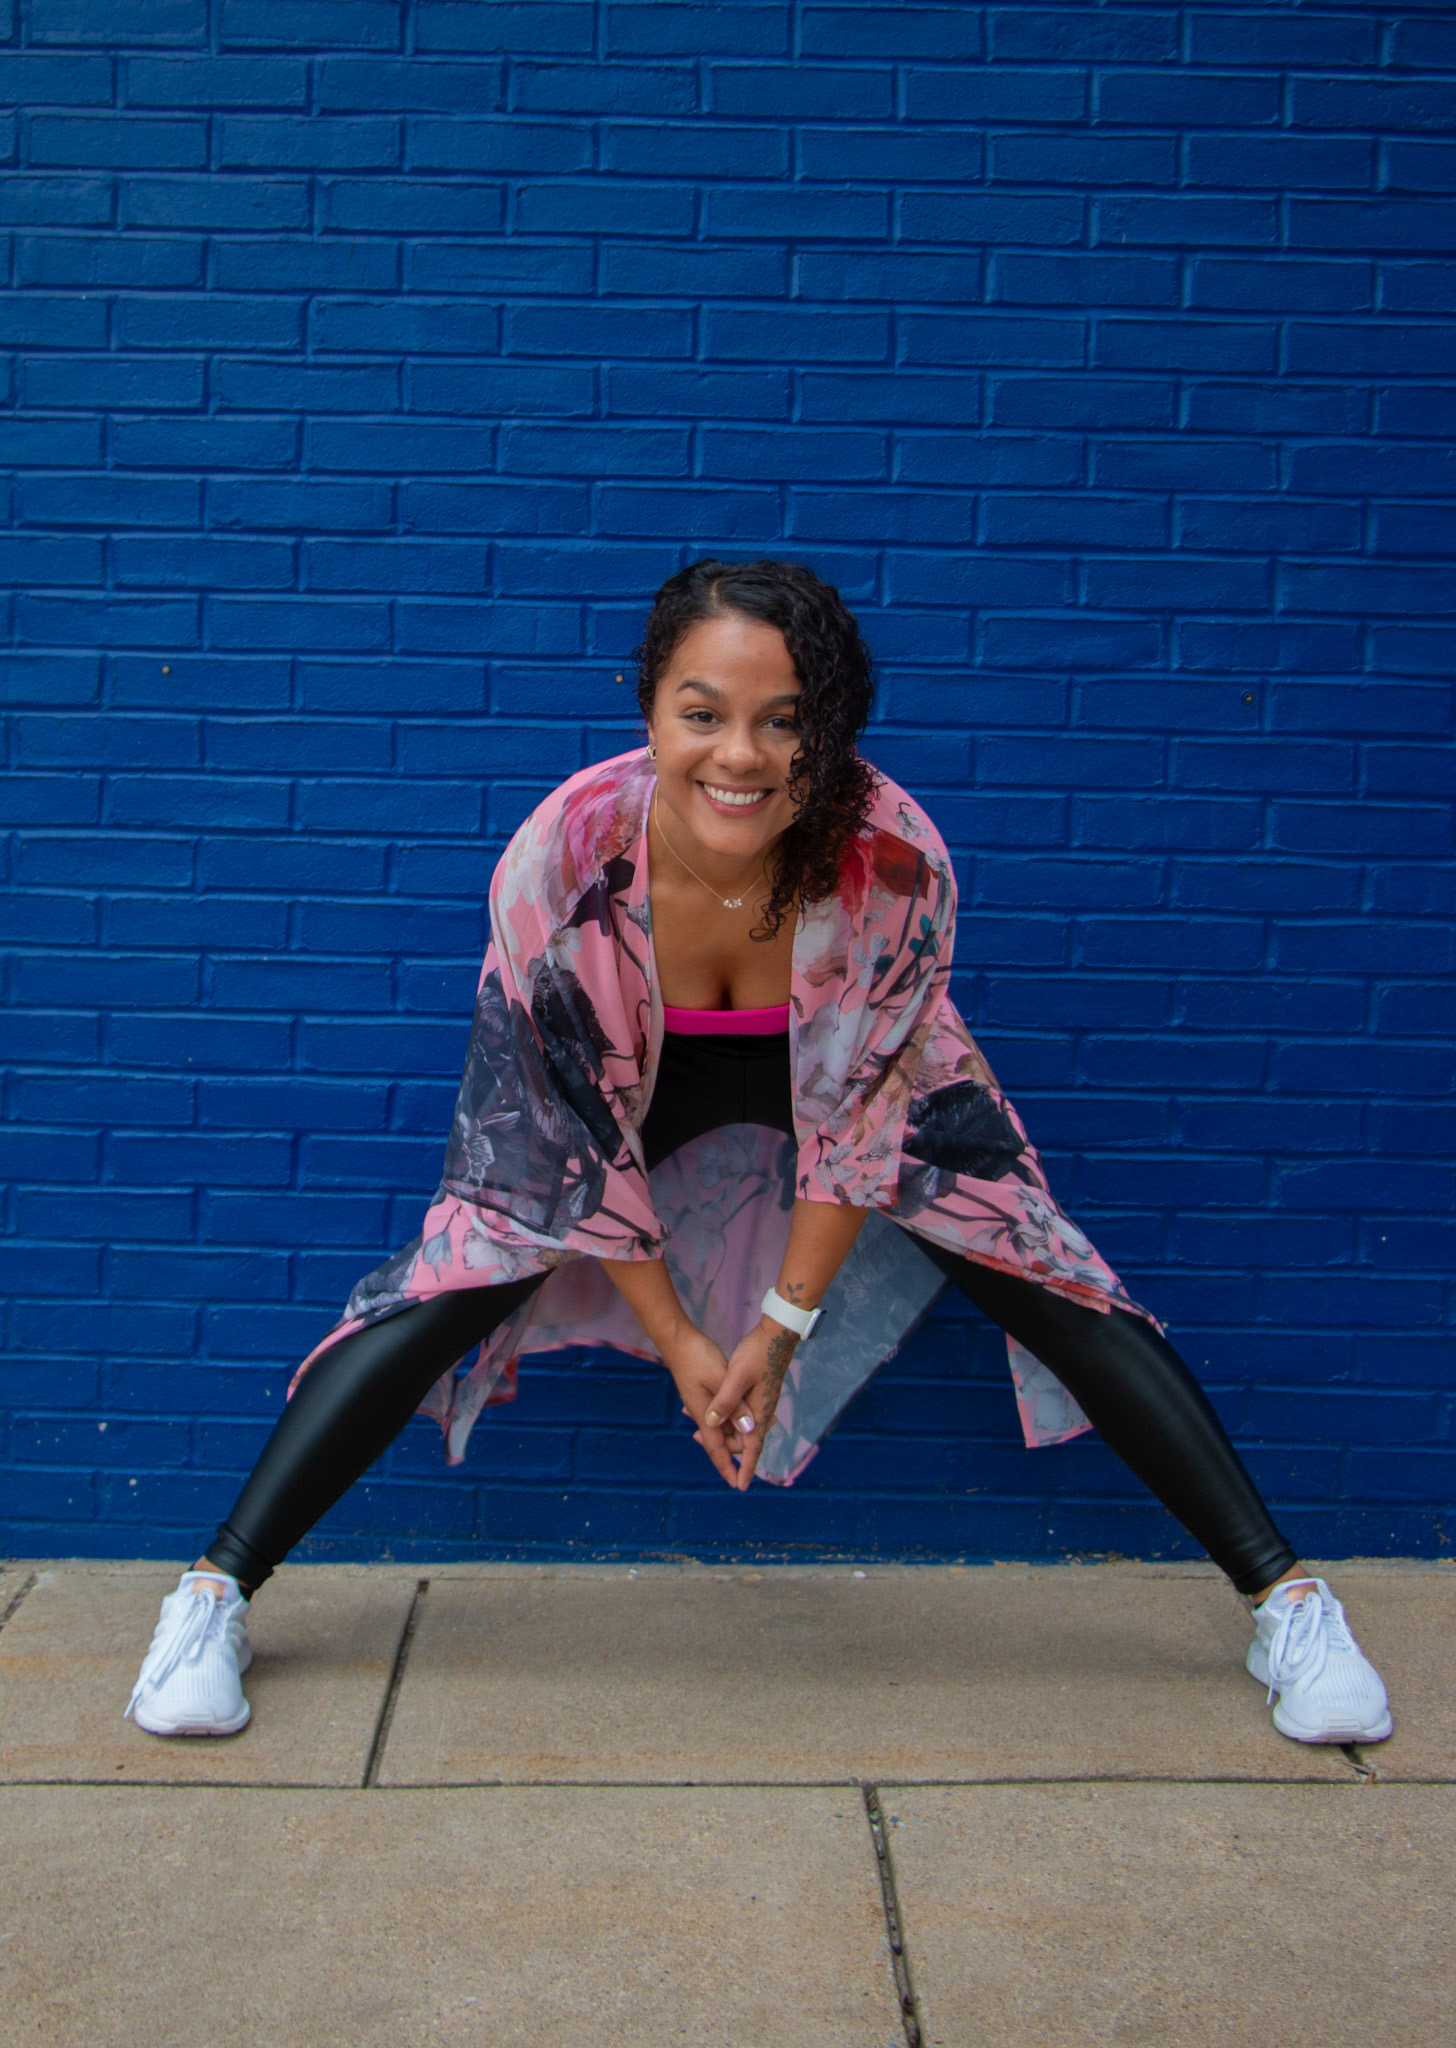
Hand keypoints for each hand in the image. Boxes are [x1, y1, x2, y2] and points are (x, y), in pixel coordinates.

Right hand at [660, 1323, 756, 1488]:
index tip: (738, 1485)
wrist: (676, 1338)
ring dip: (737, 1429)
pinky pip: (718, 1413)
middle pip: (722, 1439)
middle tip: (766, 1435)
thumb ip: (734, 1404)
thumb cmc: (697, 1356)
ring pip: (722, 1425)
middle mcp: (701, 1412)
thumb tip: (747, 1430)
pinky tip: (737, 1411)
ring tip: (757, 1425)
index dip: (728, 1468)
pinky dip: (730, 1416)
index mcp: (705, 1414)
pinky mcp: (701, 1392)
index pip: (717, 1449)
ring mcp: (699, 1402)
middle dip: (740, 1445)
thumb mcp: (721, 1378)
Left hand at [702, 1316, 797, 1491]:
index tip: (740, 1487)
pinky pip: (740, 1413)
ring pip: (739, 1425)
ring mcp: (762, 1402)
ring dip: (719, 1425)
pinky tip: (711, 1404)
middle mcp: (763, 1412)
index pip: (752, 1449)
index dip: (745, 1468)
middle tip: (694, 1436)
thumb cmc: (757, 1354)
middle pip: (741, 1439)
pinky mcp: (758, 1393)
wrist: (776, 1333)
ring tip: (692, 1416)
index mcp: (759, 1413)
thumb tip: (713, 1425)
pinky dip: (724, 1413)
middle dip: (721, 1442)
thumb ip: (726, 1402)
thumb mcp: (736, 1376)